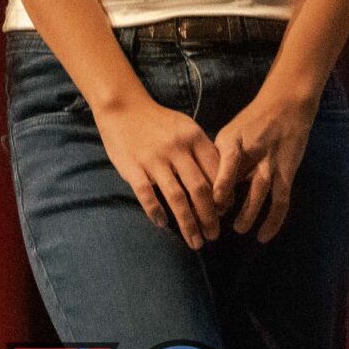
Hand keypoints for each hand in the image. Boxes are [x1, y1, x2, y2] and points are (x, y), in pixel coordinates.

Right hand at [94, 98, 223, 248]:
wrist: (123, 106)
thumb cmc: (159, 122)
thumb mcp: (187, 128)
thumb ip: (203, 151)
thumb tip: (221, 183)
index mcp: (194, 138)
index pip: (216, 172)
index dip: (223, 197)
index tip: (225, 213)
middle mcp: (177, 149)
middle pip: (200, 190)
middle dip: (210, 217)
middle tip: (214, 236)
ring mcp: (154, 159)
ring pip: (177, 198)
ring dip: (189, 224)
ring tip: (196, 242)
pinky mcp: (133, 167)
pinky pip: (147, 195)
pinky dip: (156, 212)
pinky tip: (162, 224)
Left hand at [210, 90, 315, 241]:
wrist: (286, 106)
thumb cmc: (252, 122)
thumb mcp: (230, 133)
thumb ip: (219, 158)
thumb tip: (204, 187)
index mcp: (232, 141)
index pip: (224, 164)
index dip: (217, 185)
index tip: (207, 203)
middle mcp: (253, 153)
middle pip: (238, 182)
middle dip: (225, 204)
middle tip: (214, 221)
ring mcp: (272, 164)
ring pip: (259, 194)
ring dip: (248, 214)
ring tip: (238, 229)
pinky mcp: (287, 174)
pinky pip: (281, 202)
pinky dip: (273, 222)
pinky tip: (263, 236)